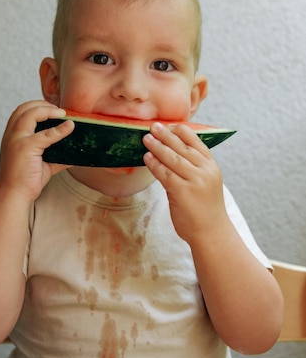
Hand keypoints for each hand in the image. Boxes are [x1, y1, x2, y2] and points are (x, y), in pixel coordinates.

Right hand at [0, 101, 73, 201]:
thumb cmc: (26, 180)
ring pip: (31, 113)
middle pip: (24, 107)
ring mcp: (17, 140)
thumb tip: (77, 154)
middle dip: (43, 104)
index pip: (21, 111)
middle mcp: (11, 135)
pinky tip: (70, 127)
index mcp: (12, 136)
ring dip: (49, 110)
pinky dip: (60, 129)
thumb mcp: (43, 163)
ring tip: (63, 114)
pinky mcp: (25, 148)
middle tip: (60, 111)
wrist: (14, 195)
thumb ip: (57, 155)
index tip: (54, 110)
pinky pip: (46, 134)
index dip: (38, 106)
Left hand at [142, 123, 226, 244]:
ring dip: (158, 147)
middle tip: (153, 126)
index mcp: (212, 167)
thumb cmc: (205, 209)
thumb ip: (191, 169)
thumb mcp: (205, 183)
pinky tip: (146, 158)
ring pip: (172, 158)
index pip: (197, 143)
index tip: (171, 124)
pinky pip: (165, 174)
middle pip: (183, 148)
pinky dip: (154, 164)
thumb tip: (168, 156)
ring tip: (146, 139)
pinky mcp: (182, 192)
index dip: (183, 132)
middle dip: (166, 135)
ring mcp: (195, 181)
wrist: (211, 232)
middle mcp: (205, 171)